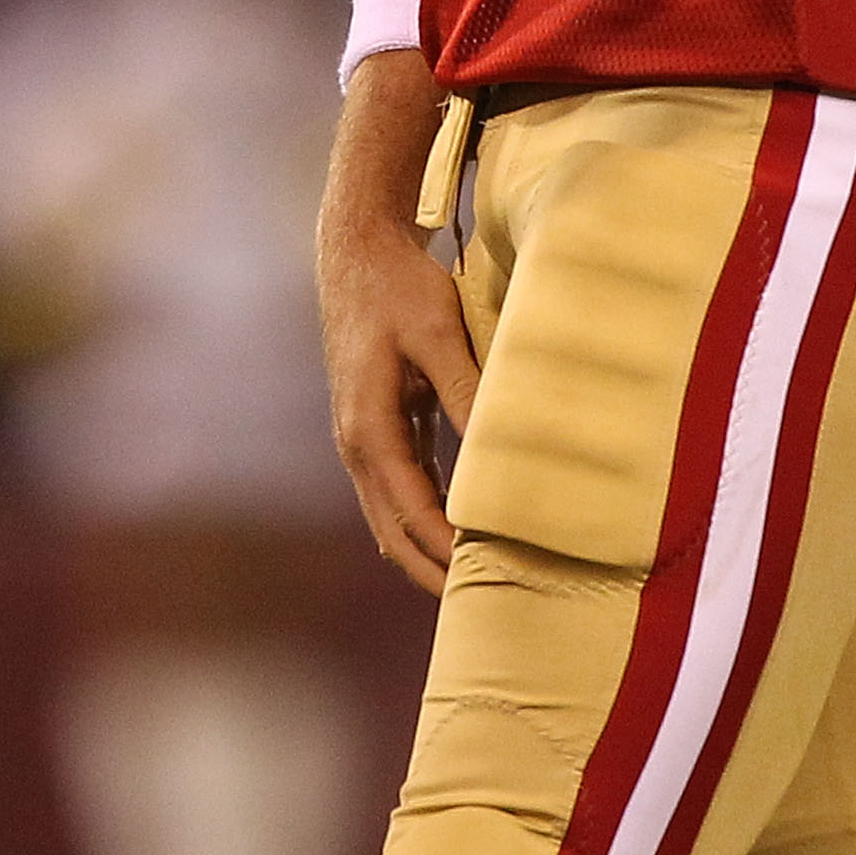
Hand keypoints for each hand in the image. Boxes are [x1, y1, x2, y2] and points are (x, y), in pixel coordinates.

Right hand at [315, 50, 479, 595]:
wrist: (356, 248)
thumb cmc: (399, 285)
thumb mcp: (439, 331)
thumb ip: (467, 390)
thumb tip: (499, 450)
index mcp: (368, 430)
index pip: (412, 514)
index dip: (449, 552)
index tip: (490, 580)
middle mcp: (357, 444)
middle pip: (394, 533)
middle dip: (435, 571)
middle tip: (488, 606)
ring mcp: (361, 437)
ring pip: (392, 517)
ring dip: (428, 550)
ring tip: (480, 579)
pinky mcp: (375, 424)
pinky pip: (399, 487)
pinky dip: (425, 516)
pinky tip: (464, 527)